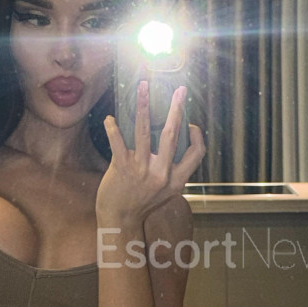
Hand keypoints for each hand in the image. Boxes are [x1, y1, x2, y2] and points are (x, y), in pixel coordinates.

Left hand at [98, 80, 205, 223]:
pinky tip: (110, 119)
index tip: (191, 123)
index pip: (197, 153)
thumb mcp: (167, 190)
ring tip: (143, 86)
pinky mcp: (122, 168)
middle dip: (177, 109)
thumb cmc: (143, 202)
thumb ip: (173, 169)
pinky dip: (113, 128)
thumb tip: (175, 141)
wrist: (120, 220)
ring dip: (143, 105)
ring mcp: (142, 171)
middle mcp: (162, 174)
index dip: (197, 135)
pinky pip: (118, 142)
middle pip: (173, 135)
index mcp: (177, 180)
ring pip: (145, 131)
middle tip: (180, 90)